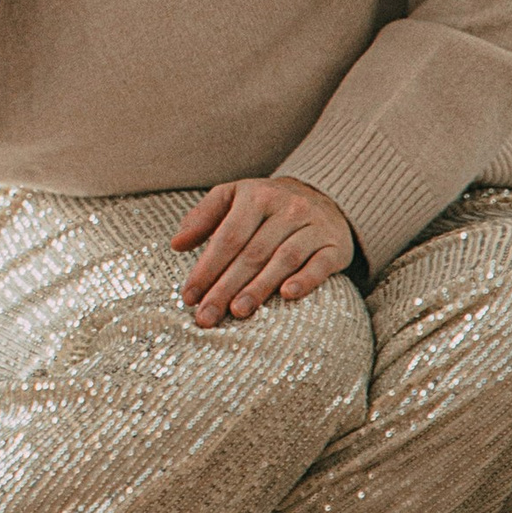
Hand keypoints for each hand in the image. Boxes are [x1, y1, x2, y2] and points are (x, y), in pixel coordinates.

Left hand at [172, 175, 355, 324]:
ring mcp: (313, 225)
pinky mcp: (335, 245)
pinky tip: (287, 296)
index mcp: (256, 196)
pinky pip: (320, 263)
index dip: (207, 268)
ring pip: (284, 259)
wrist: (323, 198)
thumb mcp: (233, 198)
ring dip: (260, 287)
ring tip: (238, 312)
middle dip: (226, 287)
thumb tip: (176, 244)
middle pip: (252, 252)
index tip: (189, 297)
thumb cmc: (266, 206)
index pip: (228, 236)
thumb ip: (203, 218)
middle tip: (207, 316)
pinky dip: (305, 280)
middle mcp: (287, 207)